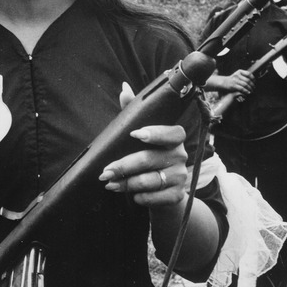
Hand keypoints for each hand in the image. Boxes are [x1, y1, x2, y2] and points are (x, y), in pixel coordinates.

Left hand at [98, 82, 187, 206]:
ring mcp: (181, 176)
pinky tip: (132, 196)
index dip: (154, 133)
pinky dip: (140, 197)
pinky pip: (155, 198)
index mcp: (175, 137)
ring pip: (150, 180)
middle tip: (105, 172)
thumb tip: (124, 88)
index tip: (134, 134)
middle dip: (124, 166)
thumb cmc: (149, 155)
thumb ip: (133, 111)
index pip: (170, 133)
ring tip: (110, 184)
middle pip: (150, 159)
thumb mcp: (141, 134)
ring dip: (127, 184)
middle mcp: (181, 155)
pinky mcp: (177, 195)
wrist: (165, 190)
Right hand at [221, 69, 254, 94]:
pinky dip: (246, 91)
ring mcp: (235, 80)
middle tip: (254, 88)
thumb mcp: (237, 75)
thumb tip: (252, 79)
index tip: (254, 81)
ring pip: (245, 85)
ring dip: (250, 89)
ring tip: (251, 91)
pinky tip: (248, 92)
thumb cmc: (232, 79)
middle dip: (252, 85)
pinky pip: (242, 88)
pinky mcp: (233, 85)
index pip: (248, 73)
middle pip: (248, 80)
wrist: (224, 82)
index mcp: (239, 71)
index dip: (253, 78)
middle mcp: (237, 75)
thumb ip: (244, 76)